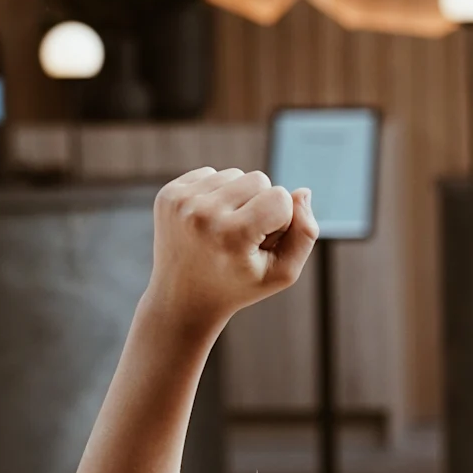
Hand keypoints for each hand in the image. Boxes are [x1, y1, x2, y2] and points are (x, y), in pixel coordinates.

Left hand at [145, 167, 318, 334]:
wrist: (183, 299)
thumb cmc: (238, 285)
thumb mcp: (282, 273)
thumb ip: (305, 234)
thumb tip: (302, 191)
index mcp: (232, 236)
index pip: (281, 197)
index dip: (280, 221)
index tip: (261, 244)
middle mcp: (202, 214)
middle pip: (260, 178)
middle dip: (260, 205)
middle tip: (243, 238)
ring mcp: (180, 202)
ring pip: (235, 174)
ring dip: (238, 198)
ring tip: (224, 231)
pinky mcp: (167, 194)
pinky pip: (210, 174)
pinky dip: (216, 194)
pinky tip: (207, 222)